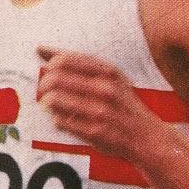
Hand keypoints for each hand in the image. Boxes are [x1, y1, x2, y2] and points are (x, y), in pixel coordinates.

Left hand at [36, 47, 158, 159]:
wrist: (148, 138)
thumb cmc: (123, 105)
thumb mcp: (111, 78)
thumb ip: (79, 63)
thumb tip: (41, 50)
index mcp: (108, 72)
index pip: (65, 60)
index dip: (50, 64)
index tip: (48, 70)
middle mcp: (105, 89)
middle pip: (54, 78)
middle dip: (44, 84)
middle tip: (45, 91)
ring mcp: (99, 111)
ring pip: (53, 100)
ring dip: (47, 103)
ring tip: (52, 106)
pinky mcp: (94, 132)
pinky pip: (60, 121)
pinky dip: (57, 120)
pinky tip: (65, 120)